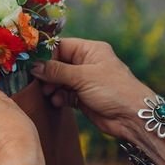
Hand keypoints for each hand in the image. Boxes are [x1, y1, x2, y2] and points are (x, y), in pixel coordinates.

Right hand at [31, 38, 151, 140]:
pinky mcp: (83, 97)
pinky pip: (64, 94)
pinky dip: (59, 97)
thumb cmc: (113, 90)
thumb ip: (57, 71)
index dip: (47, 55)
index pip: (62, 46)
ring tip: (49, 93)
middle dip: (47, 73)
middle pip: (58, 64)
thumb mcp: (83, 76)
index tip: (33, 64)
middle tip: (39, 82)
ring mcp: (85, 81)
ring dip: (52, 87)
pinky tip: (57, 102)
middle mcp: (87, 63)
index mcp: (90, 50)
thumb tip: (34, 66)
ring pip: (59, 80)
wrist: (132, 117)